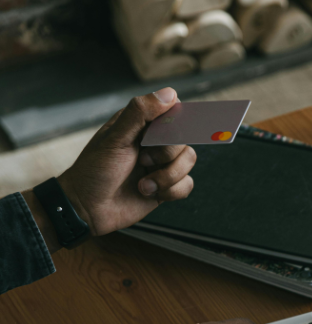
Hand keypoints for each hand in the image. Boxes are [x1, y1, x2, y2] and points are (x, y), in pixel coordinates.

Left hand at [59, 87, 196, 236]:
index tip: (159, 136)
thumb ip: (140, 113)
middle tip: (142, 160)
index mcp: (141, 124)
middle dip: (166, 155)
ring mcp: (161, 165)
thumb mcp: (115, 138)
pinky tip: (149, 193)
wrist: (89, 208)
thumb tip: (169, 94)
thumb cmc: (95, 171)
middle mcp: (154, 142)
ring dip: (167, 177)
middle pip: (184, 138)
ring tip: (143, 184)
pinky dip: (170, 191)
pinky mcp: (166, 187)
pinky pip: (186, 185)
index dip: (173, 124)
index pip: (174, 111)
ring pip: (189, 161)